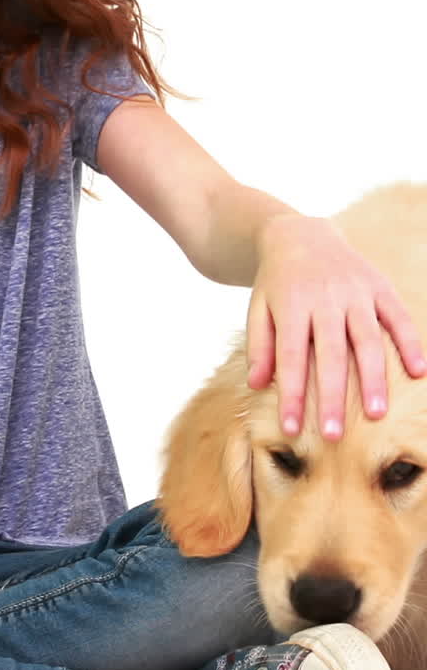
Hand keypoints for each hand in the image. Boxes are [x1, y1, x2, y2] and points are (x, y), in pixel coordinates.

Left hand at [246, 213, 426, 440]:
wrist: (299, 234)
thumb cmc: (276, 283)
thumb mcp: (258, 309)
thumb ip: (260, 346)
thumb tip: (258, 385)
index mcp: (291, 303)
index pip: (291, 356)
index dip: (292, 394)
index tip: (292, 429)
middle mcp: (326, 297)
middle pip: (331, 353)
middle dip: (333, 396)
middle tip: (333, 435)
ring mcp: (356, 290)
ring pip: (368, 338)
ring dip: (373, 378)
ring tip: (376, 414)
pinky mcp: (379, 285)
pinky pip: (398, 316)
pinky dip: (411, 343)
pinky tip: (419, 372)